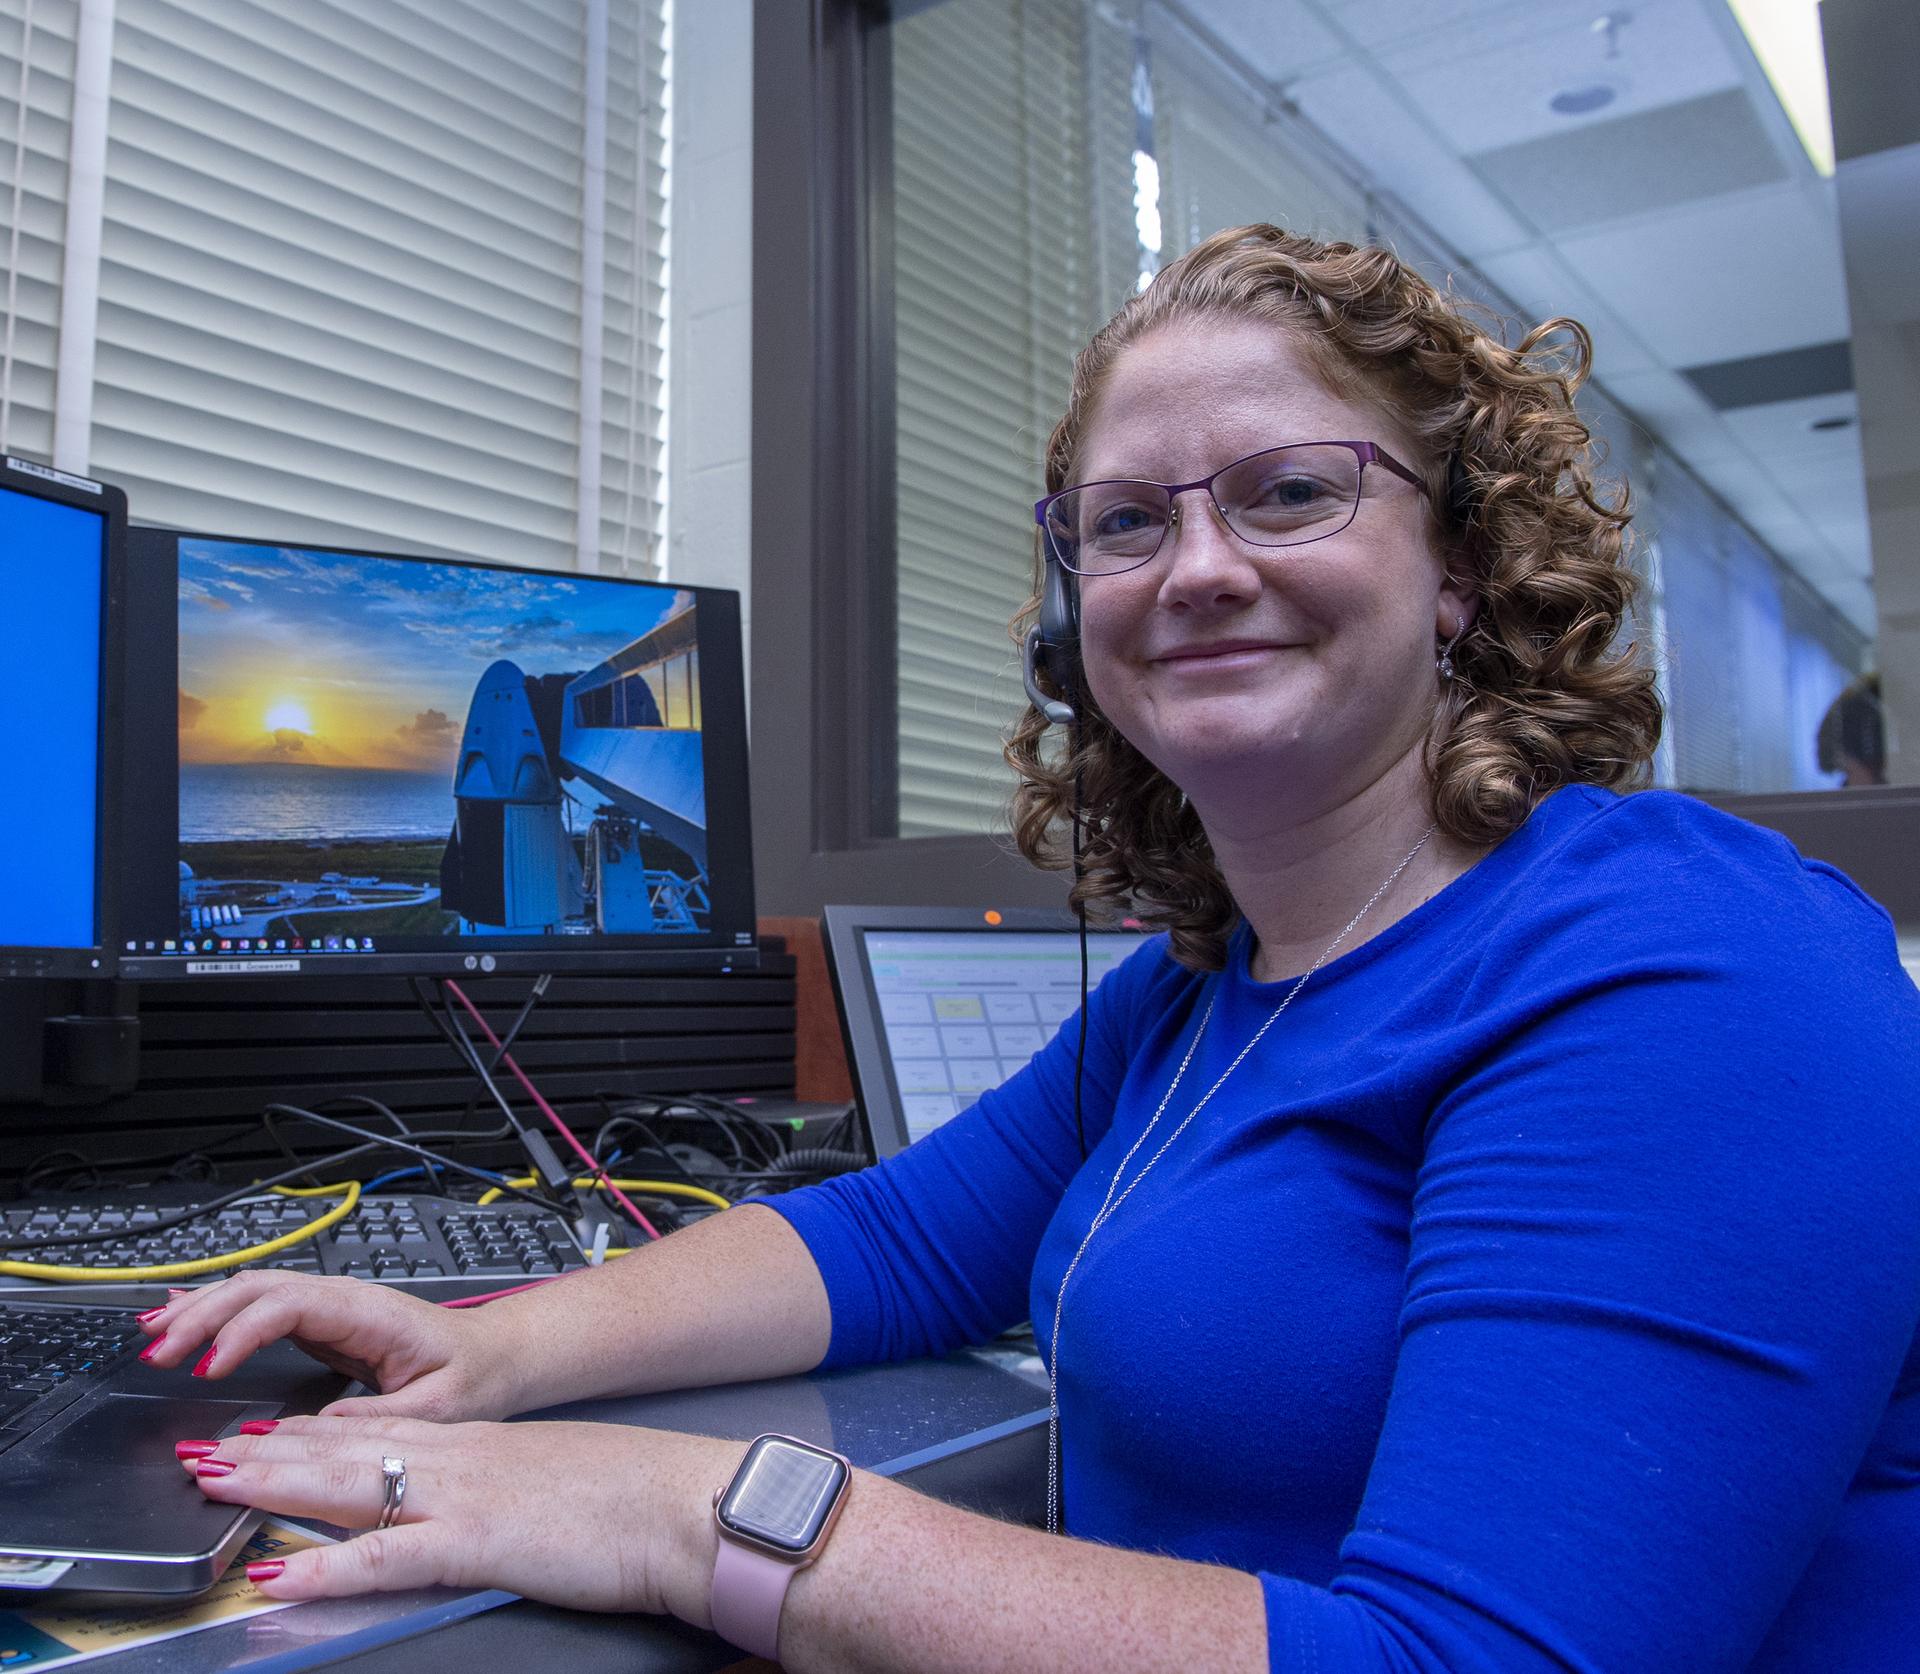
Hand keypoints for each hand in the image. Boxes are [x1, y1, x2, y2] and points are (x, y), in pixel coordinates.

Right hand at [137, 1271, 524, 1421]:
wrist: (495, 1356)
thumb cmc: (472, 1374)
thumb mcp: (434, 1407)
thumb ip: (375, 1417)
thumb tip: (310, 1429)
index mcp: (370, 1312)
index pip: (290, 1305)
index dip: (243, 1331)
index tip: (209, 1368)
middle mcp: (344, 1300)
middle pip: (259, 1289)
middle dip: (203, 1316)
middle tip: (157, 1353)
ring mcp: (330, 1307)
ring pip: (253, 1292)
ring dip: (200, 1309)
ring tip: (152, 1335)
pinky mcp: (321, 1323)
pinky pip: (260, 1309)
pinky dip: (217, 1314)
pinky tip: (183, 1320)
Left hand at [177, 1414, 729, 1618]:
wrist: (679, 1503)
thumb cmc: (628, 1500)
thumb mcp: (551, 1479)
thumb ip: (500, 1484)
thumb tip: (473, 1501)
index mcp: (477, 1445)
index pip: (375, 1433)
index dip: (307, 1435)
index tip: (259, 1434)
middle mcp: (459, 1460)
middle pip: (345, 1451)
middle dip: (268, 1452)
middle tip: (206, 1452)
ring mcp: (462, 1498)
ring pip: (349, 1486)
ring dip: (274, 1486)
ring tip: (216, 1483)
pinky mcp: (475, 1543)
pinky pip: (385, 1557)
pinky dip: (326, 1564)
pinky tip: (281, 1572)